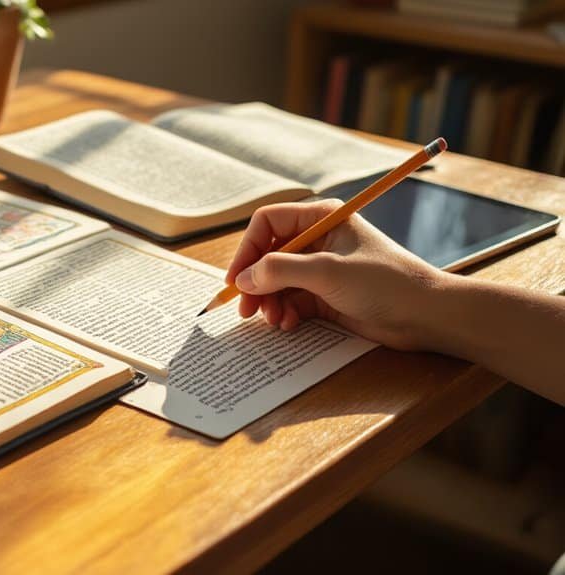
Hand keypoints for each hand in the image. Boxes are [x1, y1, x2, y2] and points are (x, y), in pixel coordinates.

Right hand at [225, 200, 445, 350]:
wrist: (425, 315)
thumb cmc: (385, 282)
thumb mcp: (327, 272)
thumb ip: (281, 270)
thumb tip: (244, 279)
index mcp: (320, 219)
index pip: (268, 223)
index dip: (248, 250)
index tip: (237, 279)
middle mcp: (317, 240)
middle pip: (267, 255)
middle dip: (256, 282)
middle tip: (246, 309)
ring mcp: (320, 268)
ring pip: (275, 281)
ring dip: (269, 302)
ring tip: (274, 320)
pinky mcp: (324, 295)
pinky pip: (290, 301)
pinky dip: (283, 313)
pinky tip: (288, 324)